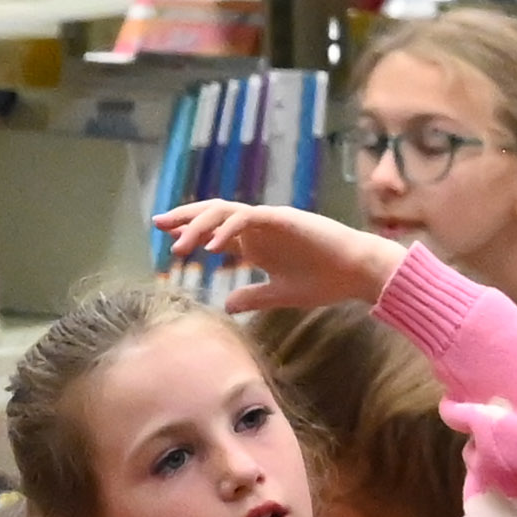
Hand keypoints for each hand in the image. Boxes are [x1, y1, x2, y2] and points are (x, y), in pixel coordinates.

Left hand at [155, 203, 404, 313]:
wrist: (358, 272)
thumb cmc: (325, 281)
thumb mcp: (279, 295)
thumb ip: (253, 297)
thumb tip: (226, 304)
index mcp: (256, 243)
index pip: (214, 230)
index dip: (189, 230)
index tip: (164, 236)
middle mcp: (259, 228)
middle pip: (213, 213)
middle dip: (184, 217)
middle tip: (158, 224)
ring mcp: (271, 221)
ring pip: (226, 211)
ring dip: (200, 225)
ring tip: (179, 244)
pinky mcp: (285, 219)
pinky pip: (249, 217)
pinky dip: (229, 229)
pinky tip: (213, 246)